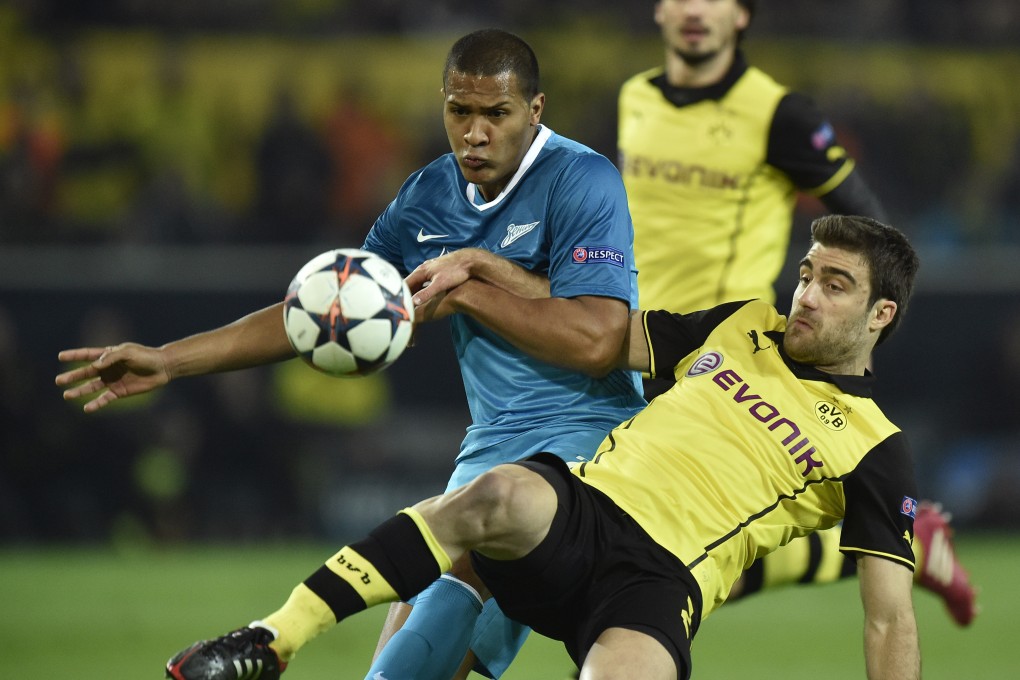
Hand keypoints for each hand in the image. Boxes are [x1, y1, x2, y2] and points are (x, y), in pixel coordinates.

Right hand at [55, 343, 171, 412]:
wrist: (162, 368)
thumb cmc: (146, 356)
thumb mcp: (128, 352)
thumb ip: (111, 357)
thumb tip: (94, 365)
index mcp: (109, 355)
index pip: (88, 355)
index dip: (74, 355)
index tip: (60, 357)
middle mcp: (108, 368)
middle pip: (86, 373)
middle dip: (72, 377)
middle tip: (58, 381)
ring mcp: (113, 380)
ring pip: (92, 387)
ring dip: (80, 391)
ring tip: (66, 395)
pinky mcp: (119, 392)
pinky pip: (104, 399)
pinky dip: (96, 404)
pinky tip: (86, 409)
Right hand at [405, 251, 474, 307]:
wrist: (469, 260)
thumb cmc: (455, 272)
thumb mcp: (440, 284)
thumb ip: (426, 293)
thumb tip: (412, 302)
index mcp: (421, 271)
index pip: (405, 283)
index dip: (400, 294)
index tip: (397, 304)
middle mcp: (423, 268)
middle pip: (411, 282)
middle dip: (406, 293)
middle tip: (403, 306)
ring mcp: (430, 268)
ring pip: (418, 281)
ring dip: (414, 290)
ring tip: (412, 302)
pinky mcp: (437, 269)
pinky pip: (425, 280)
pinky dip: (422, 287)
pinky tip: (425, 293)